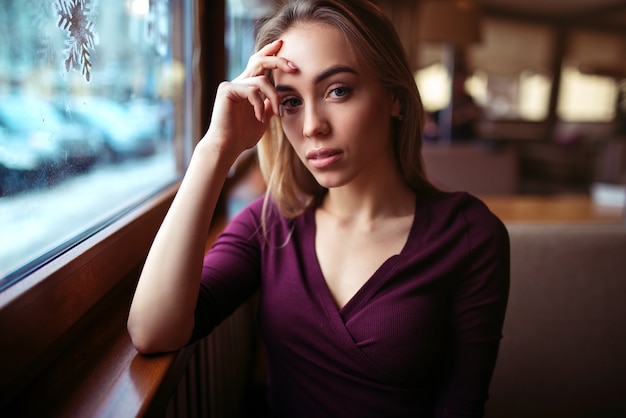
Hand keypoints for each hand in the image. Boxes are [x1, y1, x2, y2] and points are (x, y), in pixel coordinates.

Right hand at [204, 40, 296, 156]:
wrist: (227, 147)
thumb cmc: (242, 137)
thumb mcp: (262, 118)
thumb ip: (269, 105)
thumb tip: (280, 98)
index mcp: (247, 86)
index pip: (259, 64)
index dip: (271, 53)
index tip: (283, 45)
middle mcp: (238, 82)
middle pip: (259, 61)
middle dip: (278, 60)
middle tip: (294, 67)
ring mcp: (231, 85)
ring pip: (261, 80)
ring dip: (274, 96)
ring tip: (278, 113)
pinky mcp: (227, 90)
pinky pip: (252, 90)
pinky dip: (259, 104)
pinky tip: (260, 118)